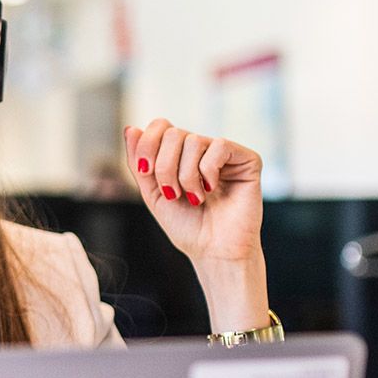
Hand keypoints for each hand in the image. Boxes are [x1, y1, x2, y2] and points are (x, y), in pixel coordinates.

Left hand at [123, 120, 269, 330]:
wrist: (214, 251)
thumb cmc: (188, 227)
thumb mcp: (153, 194)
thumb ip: (139, 163)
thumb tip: (130, 129)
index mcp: (180, 154)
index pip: (161, 126)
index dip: (148, 144)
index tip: (146, 172)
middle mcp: (203, 149)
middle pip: (174, 133)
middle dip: (165, 167)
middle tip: (174, 193)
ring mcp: (225, 153)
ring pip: (193, 141)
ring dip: (186, 175)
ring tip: (196, 198)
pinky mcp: (247, 160)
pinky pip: (219, 146)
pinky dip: (208, 171)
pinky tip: (212, 189)